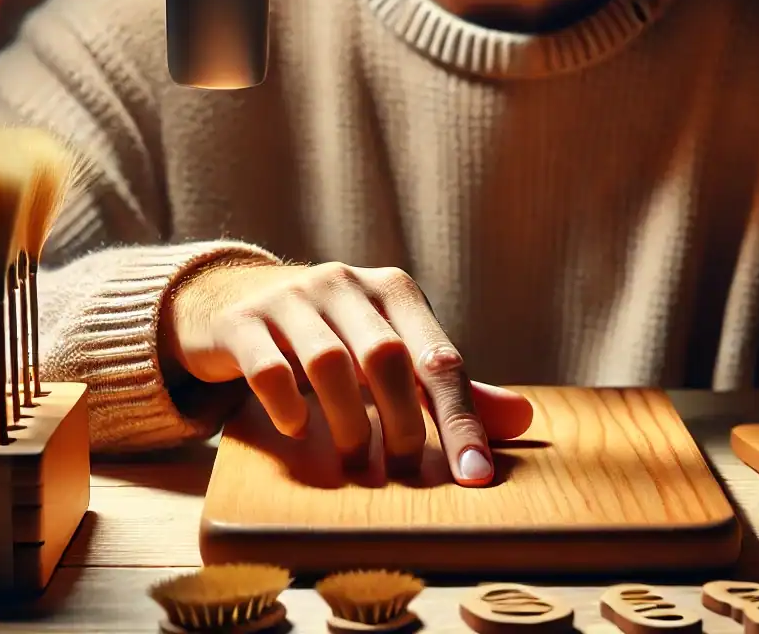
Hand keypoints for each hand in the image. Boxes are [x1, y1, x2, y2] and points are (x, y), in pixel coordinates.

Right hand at [161, 261, 532, 485]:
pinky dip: (288, 405)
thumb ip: (449, 386)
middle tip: (401, 471)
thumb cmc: (332, 333)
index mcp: (394, 290)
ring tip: (352, 461)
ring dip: (347, 423)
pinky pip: (269, 367)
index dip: (462, 420)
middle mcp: (345, 283)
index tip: (475, 476)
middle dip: (401, 424)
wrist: (234, 298)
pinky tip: (297, 428)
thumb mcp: (391, 348)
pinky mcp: (242, 322)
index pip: (439, 358)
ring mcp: (290, 298)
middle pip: (386, 358)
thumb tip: (524, 419)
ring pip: (329, 363)